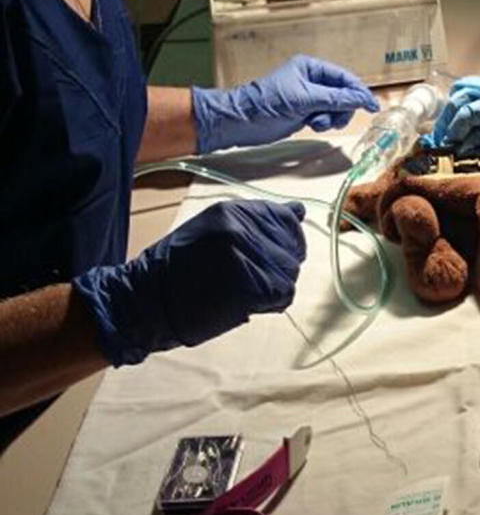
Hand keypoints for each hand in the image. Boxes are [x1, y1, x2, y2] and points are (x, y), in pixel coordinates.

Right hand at [73, 200, 306, 365]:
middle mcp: (241, 229)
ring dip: (276, 286)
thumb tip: (298, 210)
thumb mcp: (213, 229)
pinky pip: (282, 293)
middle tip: (257, 278)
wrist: (146, 301)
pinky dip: (272, 302)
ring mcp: (245, 257)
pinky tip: (252, 304)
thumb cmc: (178, 267)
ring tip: (249, 291)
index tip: (275, 253)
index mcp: (232, 211)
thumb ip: (256, 220)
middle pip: (291, 247)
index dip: (286, 239)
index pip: (286, 218)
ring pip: (289, 272)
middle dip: (281, 265)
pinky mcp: (248, 286)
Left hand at [192, 55, 379, 152]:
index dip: (359, 91)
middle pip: (343, 94)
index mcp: (311, 67)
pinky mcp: (305, 112)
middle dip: (341, 108)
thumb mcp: (305, 99)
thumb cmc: (267, 103)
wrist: (242, 122)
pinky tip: (312, 125)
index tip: (372, 106)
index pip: (344, 77)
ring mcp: (309, 97)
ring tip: (318, 122)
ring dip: (332, 118)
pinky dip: (324, 123)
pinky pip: (326, 117)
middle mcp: (312, 80)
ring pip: (336, 108)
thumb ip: (336, 99)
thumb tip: (364, 99)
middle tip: (334, 118)